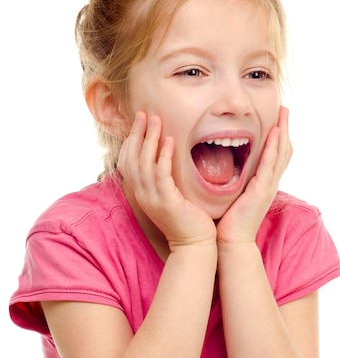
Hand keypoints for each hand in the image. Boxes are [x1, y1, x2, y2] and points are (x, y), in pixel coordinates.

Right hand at [118, 112, 216, 248]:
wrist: (194, 244)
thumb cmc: (187, 218)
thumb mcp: (170, 195)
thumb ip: (164, 177)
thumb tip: (166, 156)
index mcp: (142, 192)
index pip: (127, 161)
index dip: (131, 139)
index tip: (139, 121)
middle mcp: (142, 194)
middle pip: (132, 158)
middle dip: (137, 133)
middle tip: (144, 113)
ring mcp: (152, 198)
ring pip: (144, 163)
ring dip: (150, 139)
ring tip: (156, 120)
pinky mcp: (167, 201)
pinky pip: (161, 174)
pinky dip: (164, 156)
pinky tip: (170, 141)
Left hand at [216, 106, 291, 244]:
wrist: (232, 242)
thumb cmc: (229, 221)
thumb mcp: (234, 195)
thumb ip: (235, 181)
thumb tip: (225, 168)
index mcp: (264, 183)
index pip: (276, 156)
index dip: (279, 137)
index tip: (277, 119)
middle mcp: (270, 183)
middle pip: (284, 150)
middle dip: (285, 129)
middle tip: (285, 110)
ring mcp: (268, 186)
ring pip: (281, 154)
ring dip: (283, 132)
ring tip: (284, 114)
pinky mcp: (262, 190)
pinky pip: (270, 164)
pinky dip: (274, 148)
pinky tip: (275, 133)